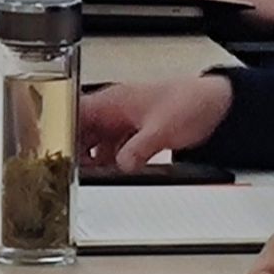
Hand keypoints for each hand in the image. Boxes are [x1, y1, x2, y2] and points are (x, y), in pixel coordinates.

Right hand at [75, 74, 232, 167]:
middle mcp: (115, 109)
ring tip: (88, 173)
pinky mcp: (136, 132)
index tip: (55, 147)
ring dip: (92, 156)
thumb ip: (137, 149)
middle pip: (82, 128)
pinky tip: (111, 171)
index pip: (74, 111)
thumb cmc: (190, 103)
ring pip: (96, 139)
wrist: (218, 105)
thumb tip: (120, 165)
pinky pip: (114, 146)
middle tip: (69, 167)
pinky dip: (110, 159)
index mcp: (114, 100)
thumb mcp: (161, 130)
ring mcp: (125, 120)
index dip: (60, 128)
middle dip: (74, 148)